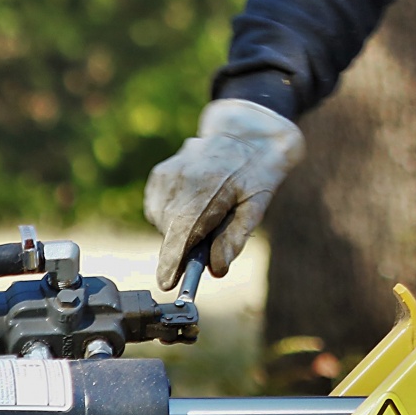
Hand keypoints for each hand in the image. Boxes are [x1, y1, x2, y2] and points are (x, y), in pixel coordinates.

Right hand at [144, 99, 304, 289]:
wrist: (245, 131)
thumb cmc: (256, 170)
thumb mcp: (257, 205)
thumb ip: (235, 237)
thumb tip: (217, 268)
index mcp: (208, 189)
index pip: (182, 231)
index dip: (172, 260)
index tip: (167, 283)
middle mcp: (181, 181)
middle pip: (172, 231)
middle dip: (185, 246)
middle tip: (210, 237)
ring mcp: (167, 176)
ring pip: (163, 221)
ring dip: (179, 229)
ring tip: (207, 213)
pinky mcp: (159, 174)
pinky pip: (158, 208)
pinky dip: (172, 214)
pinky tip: (193, 203)